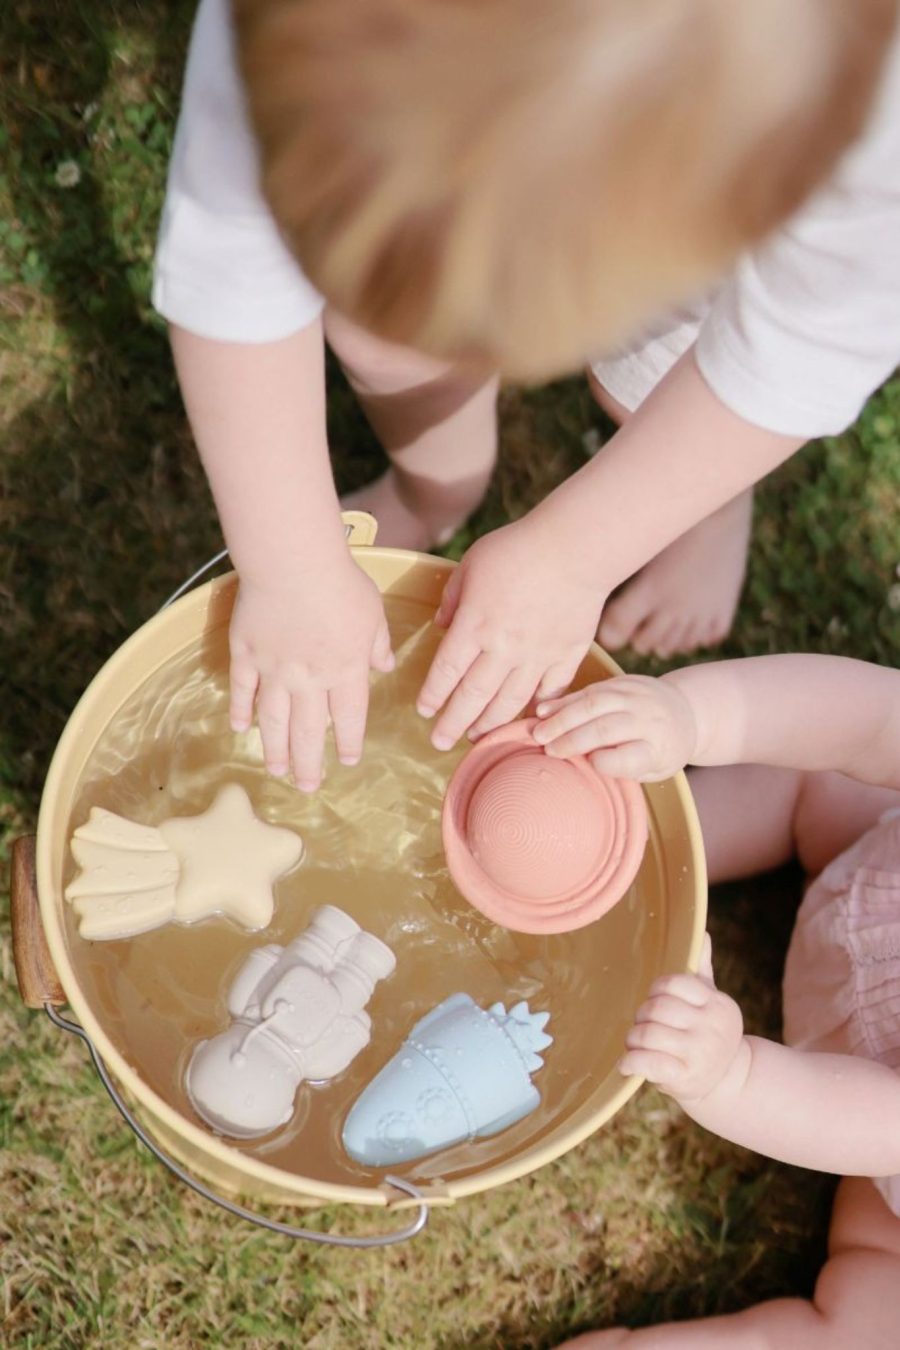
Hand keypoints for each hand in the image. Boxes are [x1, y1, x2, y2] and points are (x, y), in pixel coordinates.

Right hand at [228, 558, 393, 790]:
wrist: (293, 561)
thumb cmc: (339, 581)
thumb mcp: (373, 613)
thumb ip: (378, 645)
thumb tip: (384, 666)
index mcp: (345, 671)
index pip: (348, 719)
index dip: (347, 743)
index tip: (346, 761)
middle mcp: (309, 679)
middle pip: (308, 732)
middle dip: (308, 764)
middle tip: (307, 787)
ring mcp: (273, 670)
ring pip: (273, 721)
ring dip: (274, 749)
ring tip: (275, 771)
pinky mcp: (246, 653)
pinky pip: (242, 690)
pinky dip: (241, 711)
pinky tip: (240, 728)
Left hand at [417, 519, 603, 748]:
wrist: (576, 547)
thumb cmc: (518, 548)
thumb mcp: (471, 564)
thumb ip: (453, 597)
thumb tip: (441, 624)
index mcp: (475, 624)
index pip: (446, 671)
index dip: (433, 696)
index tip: (424, 711)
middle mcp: (503, 647)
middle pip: (473, 695)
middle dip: (453, 723)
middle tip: (439, 742)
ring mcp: (537, 655)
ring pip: (509, 702)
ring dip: (490, 723)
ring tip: (476, 737)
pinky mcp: (567, 655)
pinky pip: (550, 691)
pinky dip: (537, 709)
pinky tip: (527, 721)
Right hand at [532, 674, 696, 780]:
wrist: (686, 711)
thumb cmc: (661, 750)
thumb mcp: (654, 769)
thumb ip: (625, 766)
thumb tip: (587, 759)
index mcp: (660, 748)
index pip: (632, 756)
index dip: (608, 760)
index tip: (588, 763)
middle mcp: (648, 719)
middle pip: (608, 728)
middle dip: (575, 739)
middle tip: (548, 750)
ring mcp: (635, 696)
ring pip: (594, 704)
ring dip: (563, 718)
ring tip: (539, 731)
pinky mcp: (622, 682)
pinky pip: (589, 690)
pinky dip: (564, 701)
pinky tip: (544, 711)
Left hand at [618, 936, 745, 1103]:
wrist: (729, 1081)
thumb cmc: (710, 1032)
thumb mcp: (712, 1002)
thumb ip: (702, 970)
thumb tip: (702, 933)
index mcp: (716, 1003)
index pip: (674, 984)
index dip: (656, 990)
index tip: (654, 1000)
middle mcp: (711, 1026)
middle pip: (658, 1009)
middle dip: (642, 1015)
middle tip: (642, 1024)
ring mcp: (699, 1053)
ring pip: (649, 1034)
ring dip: (633, 1038)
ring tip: (635, 1043)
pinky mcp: (685, 1077)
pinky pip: (648, 1063)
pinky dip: (630, 1063)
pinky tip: (626, 1064)